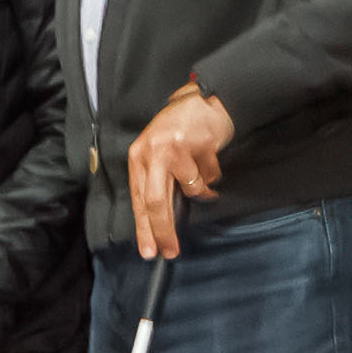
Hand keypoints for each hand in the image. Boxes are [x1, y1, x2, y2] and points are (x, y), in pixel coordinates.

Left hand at [125, 86, 233, 259]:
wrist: (205, 100)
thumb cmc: (180, 131)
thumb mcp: (156, 154)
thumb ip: (154, 182)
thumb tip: (157, 223)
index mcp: (138, 156)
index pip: (139, 200)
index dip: (144, 228)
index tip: (149, 251)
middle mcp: (153, 152)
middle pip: (156, 202)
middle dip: (164, 230)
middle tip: (171, 251)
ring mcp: (177, 148)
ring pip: (192, 189)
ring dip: (201, 189)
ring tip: (200, 169)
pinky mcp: (200, 145)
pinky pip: (211, 176)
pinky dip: (213, 173)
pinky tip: (209, 156)